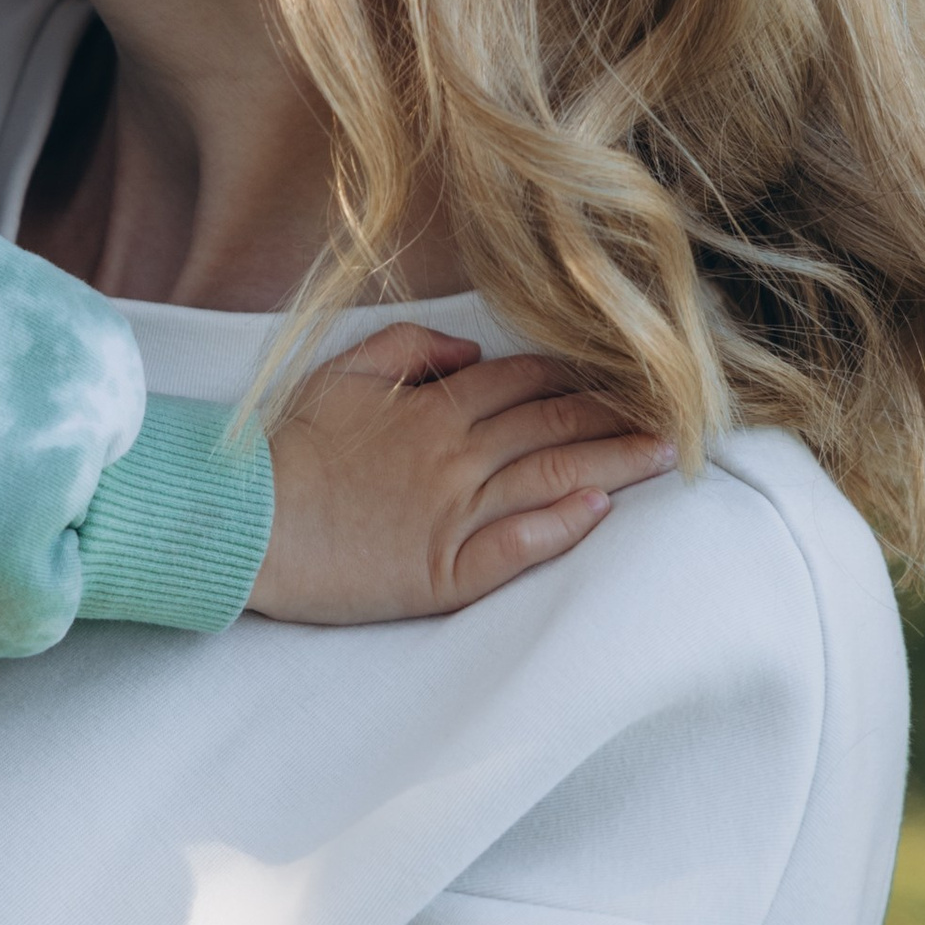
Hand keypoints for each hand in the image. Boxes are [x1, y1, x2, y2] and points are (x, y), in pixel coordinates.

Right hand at [253, 325, 673, 622]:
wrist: (244, 520)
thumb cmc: (289, 449)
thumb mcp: (341, 374)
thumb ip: (409, 352)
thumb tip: (470, 353)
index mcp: (433, 409)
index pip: (526, 382)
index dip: (581, 376)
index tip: (626, 374)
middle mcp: (455, 455)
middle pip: (555, 426)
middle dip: (620, 415)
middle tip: (679, 411)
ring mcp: (454, 514)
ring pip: (551, 479)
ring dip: (614, 463)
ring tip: (664, 455)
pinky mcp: (444, 571)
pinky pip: (516, 546)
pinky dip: (561, 526)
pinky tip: (600, 512)